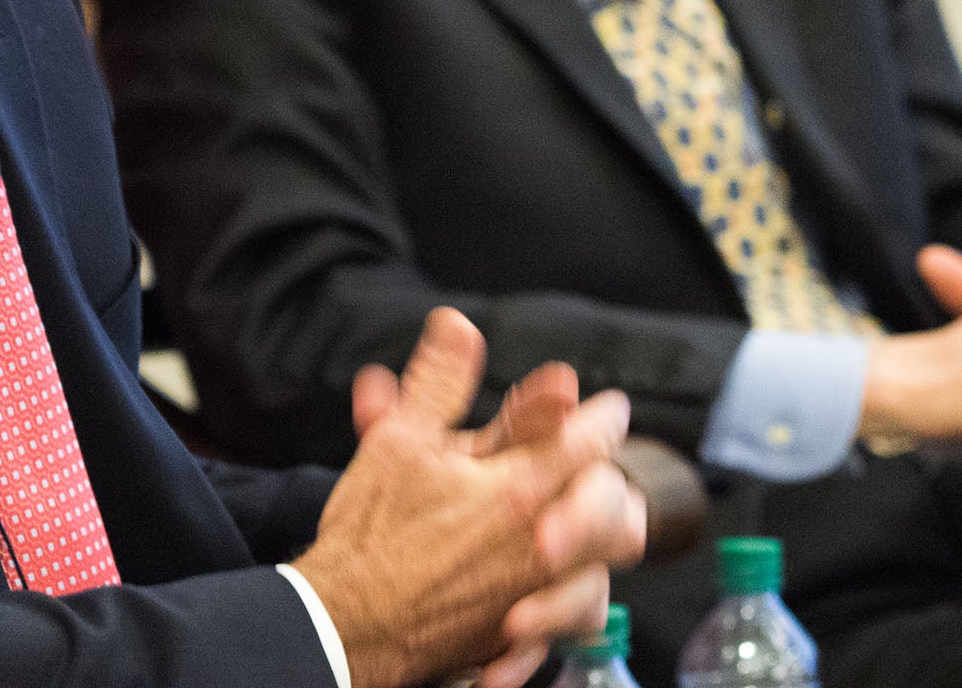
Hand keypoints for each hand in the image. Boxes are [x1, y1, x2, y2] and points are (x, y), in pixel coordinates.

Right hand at [293, 308, 645, 687]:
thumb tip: (459, 326)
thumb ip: (440, 383)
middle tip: (595, 464)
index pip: (594, 439)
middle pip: (618, 507)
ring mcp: (535, 593)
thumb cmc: (372, 537)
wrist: (344, 628)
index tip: (602, 406)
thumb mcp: (400, 441)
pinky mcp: (518, 635)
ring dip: (597, 541)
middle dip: (610, 479)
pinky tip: (549, 587)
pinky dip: (566, 604)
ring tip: (582, 523)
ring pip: (604, 565)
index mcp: (521, 487)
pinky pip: (571, 622)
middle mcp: (542, 543)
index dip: (602, 415)